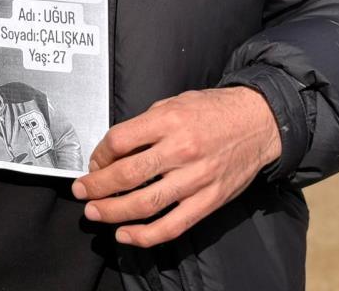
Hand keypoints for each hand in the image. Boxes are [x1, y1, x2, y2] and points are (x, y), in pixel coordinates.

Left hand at [71, 87, 280, 247]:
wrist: (257, 122)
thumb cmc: (213, 110)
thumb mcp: (175, 102)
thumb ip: (146, 124)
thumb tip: (116, 149)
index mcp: (169, 120)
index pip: (120, 141)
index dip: (99, 154)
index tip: (94, 162)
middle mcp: (180, 149)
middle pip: (127, 174)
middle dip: (97, 187)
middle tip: (81, 192)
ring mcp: (196, 178)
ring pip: (145, 203)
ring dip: (113, 212)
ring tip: (94, 213)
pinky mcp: (209, 201)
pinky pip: (172, 225)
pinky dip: (145, 236)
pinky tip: (125, 235)